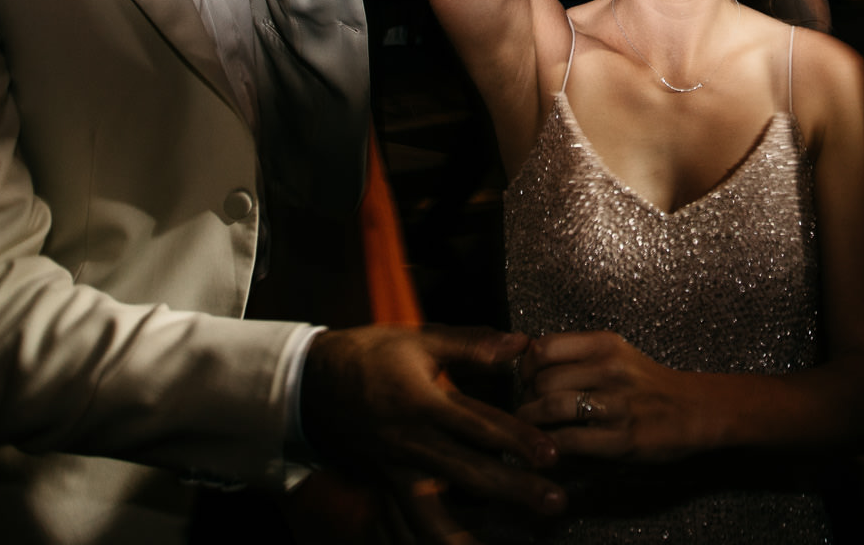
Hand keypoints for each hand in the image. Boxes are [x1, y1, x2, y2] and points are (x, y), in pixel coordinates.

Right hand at [300, 325, 563, 527]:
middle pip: (469, 473)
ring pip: (436, 512)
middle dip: (514, 491)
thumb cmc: (368, 355)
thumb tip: (521, 344)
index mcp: (423, 402)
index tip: (552, 456)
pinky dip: (437, 538)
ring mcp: (395, 470)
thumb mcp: (418, 339)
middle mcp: (411, 442)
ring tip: (511, 543)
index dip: (517, 440)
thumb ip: (471, 344)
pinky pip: (412, 520)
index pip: (479, 425)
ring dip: (475, 532)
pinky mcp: (384, 485)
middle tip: (554, 503)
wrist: (308, 384)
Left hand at [515, 331, 711, 462]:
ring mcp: (617, 404)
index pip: (543, 347)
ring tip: (531, 431)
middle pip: (543, 379)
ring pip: (551, 407)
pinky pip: (570, 440)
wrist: (694, 409)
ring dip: (532, 423)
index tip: (525, 381)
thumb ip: (576, 354)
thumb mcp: (615, 354)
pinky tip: (549, 449)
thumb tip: (526, 362)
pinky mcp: (622, 438)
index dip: (525, 367)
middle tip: (527, 411)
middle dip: (526, 399)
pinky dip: (551, 446)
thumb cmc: (647, 384)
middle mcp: (610, 369)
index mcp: (604, 344)